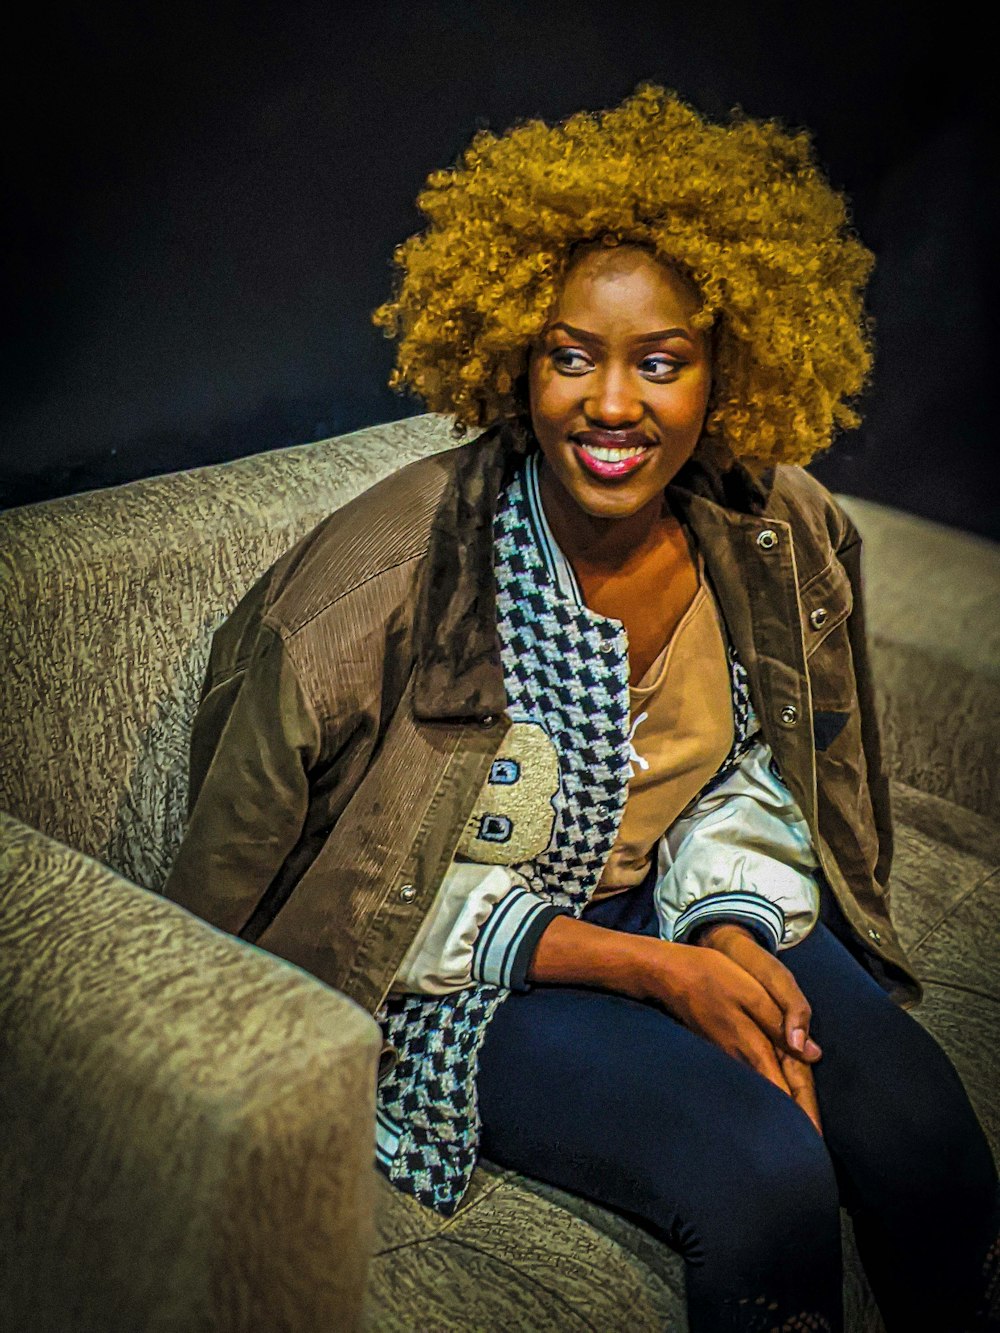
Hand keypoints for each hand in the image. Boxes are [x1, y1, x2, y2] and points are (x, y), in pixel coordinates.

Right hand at [624, 932, 823, 1135]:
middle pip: (776, 1097)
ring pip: (763, 1089)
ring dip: (781, 1109)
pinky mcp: (721, 1050)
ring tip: (800, 1128)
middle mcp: (741, 1060)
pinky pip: (751, 1077)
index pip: (786, 1091)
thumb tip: (813, 1054)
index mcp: (753, 1047)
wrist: (669, 975)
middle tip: (815, 1146)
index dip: (804, 1116)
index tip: (817, 1142)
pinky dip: (766, 1091)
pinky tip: (772, 1097)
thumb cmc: (713, 977)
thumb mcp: (754, 993)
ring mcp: (728, 1057)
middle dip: (796, 1121)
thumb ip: (782, 1024)